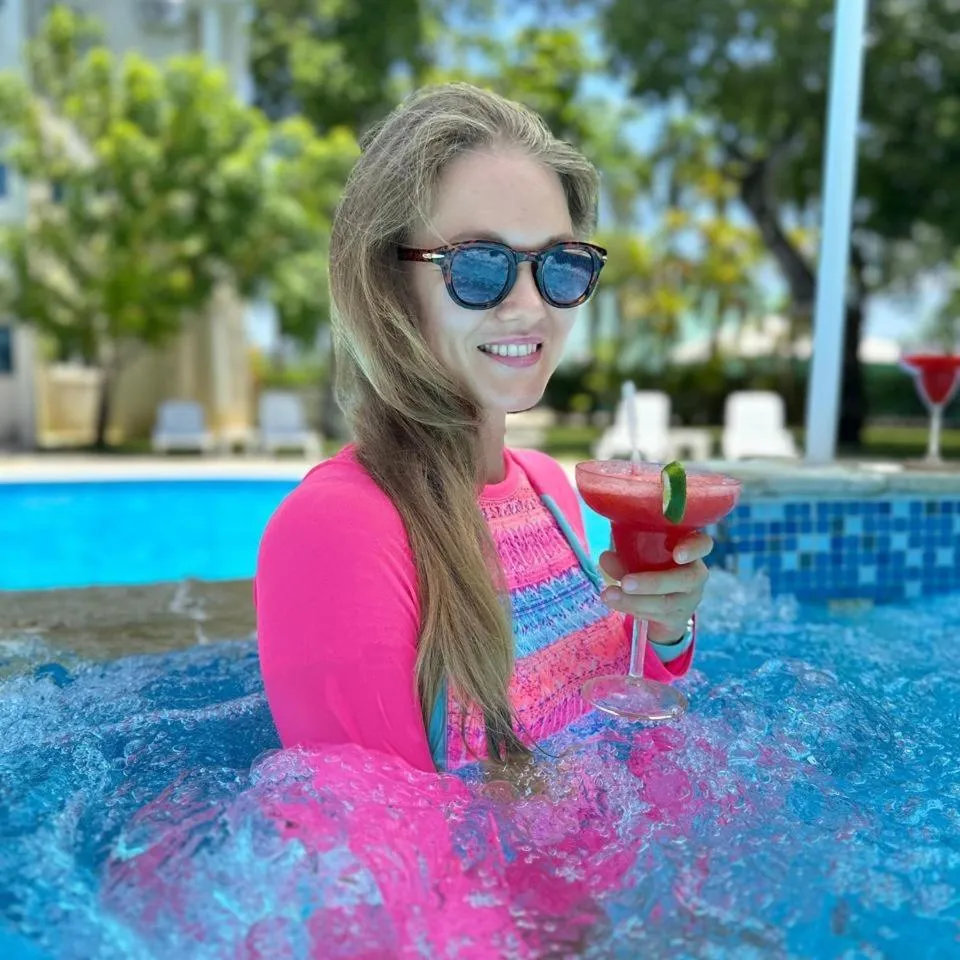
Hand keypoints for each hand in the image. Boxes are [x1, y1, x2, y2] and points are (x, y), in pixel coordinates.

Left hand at [598, 532, 712, 643]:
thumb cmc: (649, 565)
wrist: (659, 603)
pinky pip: (657, 615)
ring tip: (608, 595)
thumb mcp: (638, 556)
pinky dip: (632, 608)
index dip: (693, 548)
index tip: (677, 554)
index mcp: (688, 549)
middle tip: (625, 583)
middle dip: (653, 582)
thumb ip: (625, 554)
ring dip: (634, 600)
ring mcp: (689, 598)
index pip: (702, 544)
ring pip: (666, 602)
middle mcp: (695, 573)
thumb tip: (606, 557)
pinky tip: (615, 602)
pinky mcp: (678, 617)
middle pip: (685, 579)